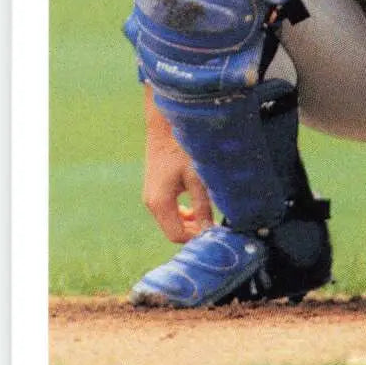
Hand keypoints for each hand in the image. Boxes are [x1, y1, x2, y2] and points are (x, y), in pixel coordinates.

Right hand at [143, 108, 213, 242]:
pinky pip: (168, 210)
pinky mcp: (154, 189)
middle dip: (194, 231)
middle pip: (173, 230)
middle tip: (215, 225)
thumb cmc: (182, 149)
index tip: (215, 232)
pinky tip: (196, 205)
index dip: (196, 238)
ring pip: (170, 221)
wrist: (165, 126)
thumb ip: (203, 206)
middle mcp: (151, 203)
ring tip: (208, 215)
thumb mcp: (197, 178)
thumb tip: (210, 230)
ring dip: (189, 222)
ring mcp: (150, 196)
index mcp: (160, 203)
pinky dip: (183, 213)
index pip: (177, 235)